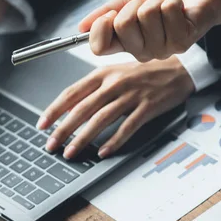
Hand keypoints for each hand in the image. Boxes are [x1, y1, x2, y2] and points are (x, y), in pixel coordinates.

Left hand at [37, 57, 193, 158]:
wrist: (178, 68)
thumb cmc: (144, 72)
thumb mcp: (115, 72)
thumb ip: (95, 88)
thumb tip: (72, 107)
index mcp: (103, 73)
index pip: (72, 92)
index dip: (54, 109)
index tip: (42, 124)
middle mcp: (114, 83)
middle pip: (82, 108)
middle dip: (63, 129)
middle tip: (51, 145)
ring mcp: (131, 95)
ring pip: (101, 119)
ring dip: (83, 138)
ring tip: (71, 152)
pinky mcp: (147, 107)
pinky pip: (127, 127)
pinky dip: (114, 141)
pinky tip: (103, 152)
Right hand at [79, 0, 220, 61]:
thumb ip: (105, 12)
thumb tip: (81, 27)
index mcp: (125, 43)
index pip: (98, 48)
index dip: (101, 27)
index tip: (110, 14)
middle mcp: (142, 51)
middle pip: (122, 26)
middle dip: (135, 5)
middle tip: (148, 5)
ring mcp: (162, 49)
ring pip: (145, 16)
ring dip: (156, 2)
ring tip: (166, 6)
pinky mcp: (182, 42)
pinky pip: (167, 12)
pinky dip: (173, 1)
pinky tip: (180, 8)